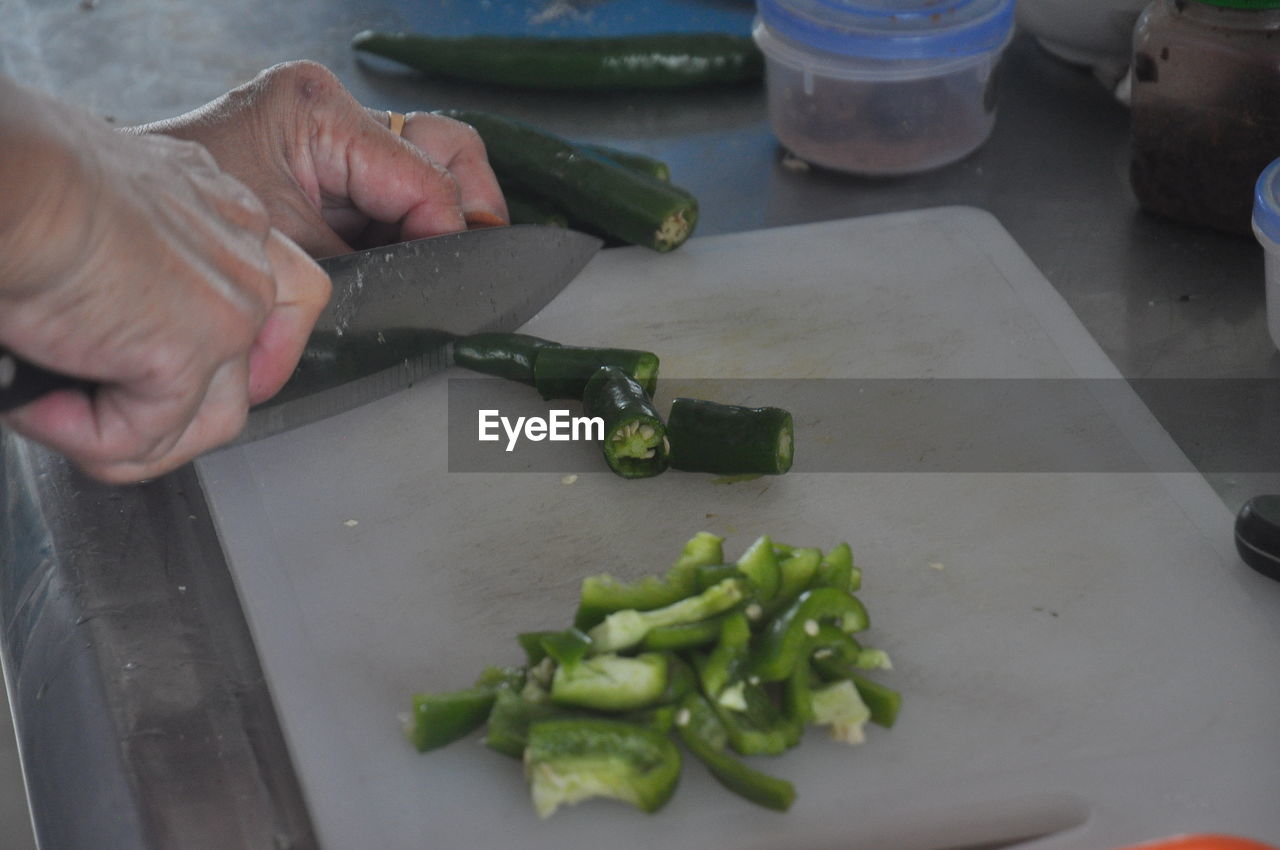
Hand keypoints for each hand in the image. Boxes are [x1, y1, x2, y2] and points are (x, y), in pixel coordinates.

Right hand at [0, 79, 330, 482]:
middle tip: (89, 406)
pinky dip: (82, 435)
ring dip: (130, 435)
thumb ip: (133, 264)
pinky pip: (142, 435)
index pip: (254, 308)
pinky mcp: (190, 356)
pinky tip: (39, 404)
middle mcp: (243, 261)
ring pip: (209, 418)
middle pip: (239, 372)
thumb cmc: (30, 183)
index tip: (139, 373)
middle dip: (166, 409)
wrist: (13, 177)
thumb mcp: (104, 211)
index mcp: (224, 216)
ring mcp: (228, 312)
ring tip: (58, 412)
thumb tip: (103, 320)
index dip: (202, 359)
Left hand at [138, 61, 508, 257]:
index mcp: (318, 114)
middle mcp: (331, 114)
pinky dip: (416, 223)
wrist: (114, 221)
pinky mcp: (328, 167)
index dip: (450, 232)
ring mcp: (331, 139)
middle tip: (484, 254)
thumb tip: (425, 283)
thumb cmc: (179, 226)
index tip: (455, 275)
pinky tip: (415, 257)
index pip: (424, 174)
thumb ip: (364, 264)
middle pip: (446, 145)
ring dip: (449, 213)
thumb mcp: (284, 250)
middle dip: (474, 203)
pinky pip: (399, 187)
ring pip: (434, 161)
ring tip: (453, 260)